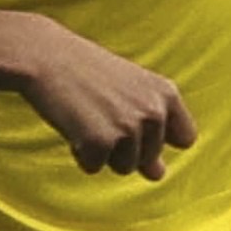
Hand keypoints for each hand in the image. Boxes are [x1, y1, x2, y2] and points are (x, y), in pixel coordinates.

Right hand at [9, 18, 195, 178]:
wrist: (45, 55)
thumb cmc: (87, 71)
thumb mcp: (128, 94)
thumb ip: (150, 132)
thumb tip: (159, 175)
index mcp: (166, 93)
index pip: (185, 139)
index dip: (159, 139)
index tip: (136, 125)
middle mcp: (153, 112)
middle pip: (148, 159)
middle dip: (123, 146)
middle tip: (100, 110)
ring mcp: (127, 128)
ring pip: (123, 167)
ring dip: (102, 151)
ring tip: (87, 116)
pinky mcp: (99, 142)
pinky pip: (93, 167)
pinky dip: (80, 153)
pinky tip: (73, 124)